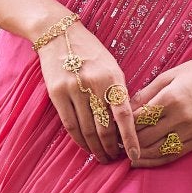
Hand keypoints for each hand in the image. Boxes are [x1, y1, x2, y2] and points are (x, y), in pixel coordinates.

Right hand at [36, 26, 141, 162]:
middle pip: (104, 127)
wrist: (60, 34)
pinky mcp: (57, 93)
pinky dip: (79, 139)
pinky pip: (70, 124)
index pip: (124, 115)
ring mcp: (74, 89)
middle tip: (115, 158)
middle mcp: (94, 85)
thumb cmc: (91, 53)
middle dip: (111, 148)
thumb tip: (126, 124)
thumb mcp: (112, 67)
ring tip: (102, 156)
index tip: (134, 155)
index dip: (130, 138)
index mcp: (112, 78)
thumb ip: (119, 92)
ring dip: (95, 147)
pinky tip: (86, 146)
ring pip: (87, 129)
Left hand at [125, 57, 191, 167]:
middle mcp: (181, 117)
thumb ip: (145, 94)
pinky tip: (142, 161)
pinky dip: (155, 161)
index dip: (124, 125)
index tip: (115, 128)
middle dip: (129, 141)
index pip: (139, 119)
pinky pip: (172, 155)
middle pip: (146, 136)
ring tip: (126, 153)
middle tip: (117, 142)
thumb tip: (125, 109)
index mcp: (171, 98)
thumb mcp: (167, 76)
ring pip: (157, 150)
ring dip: (139, 154)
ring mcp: (191, 131)